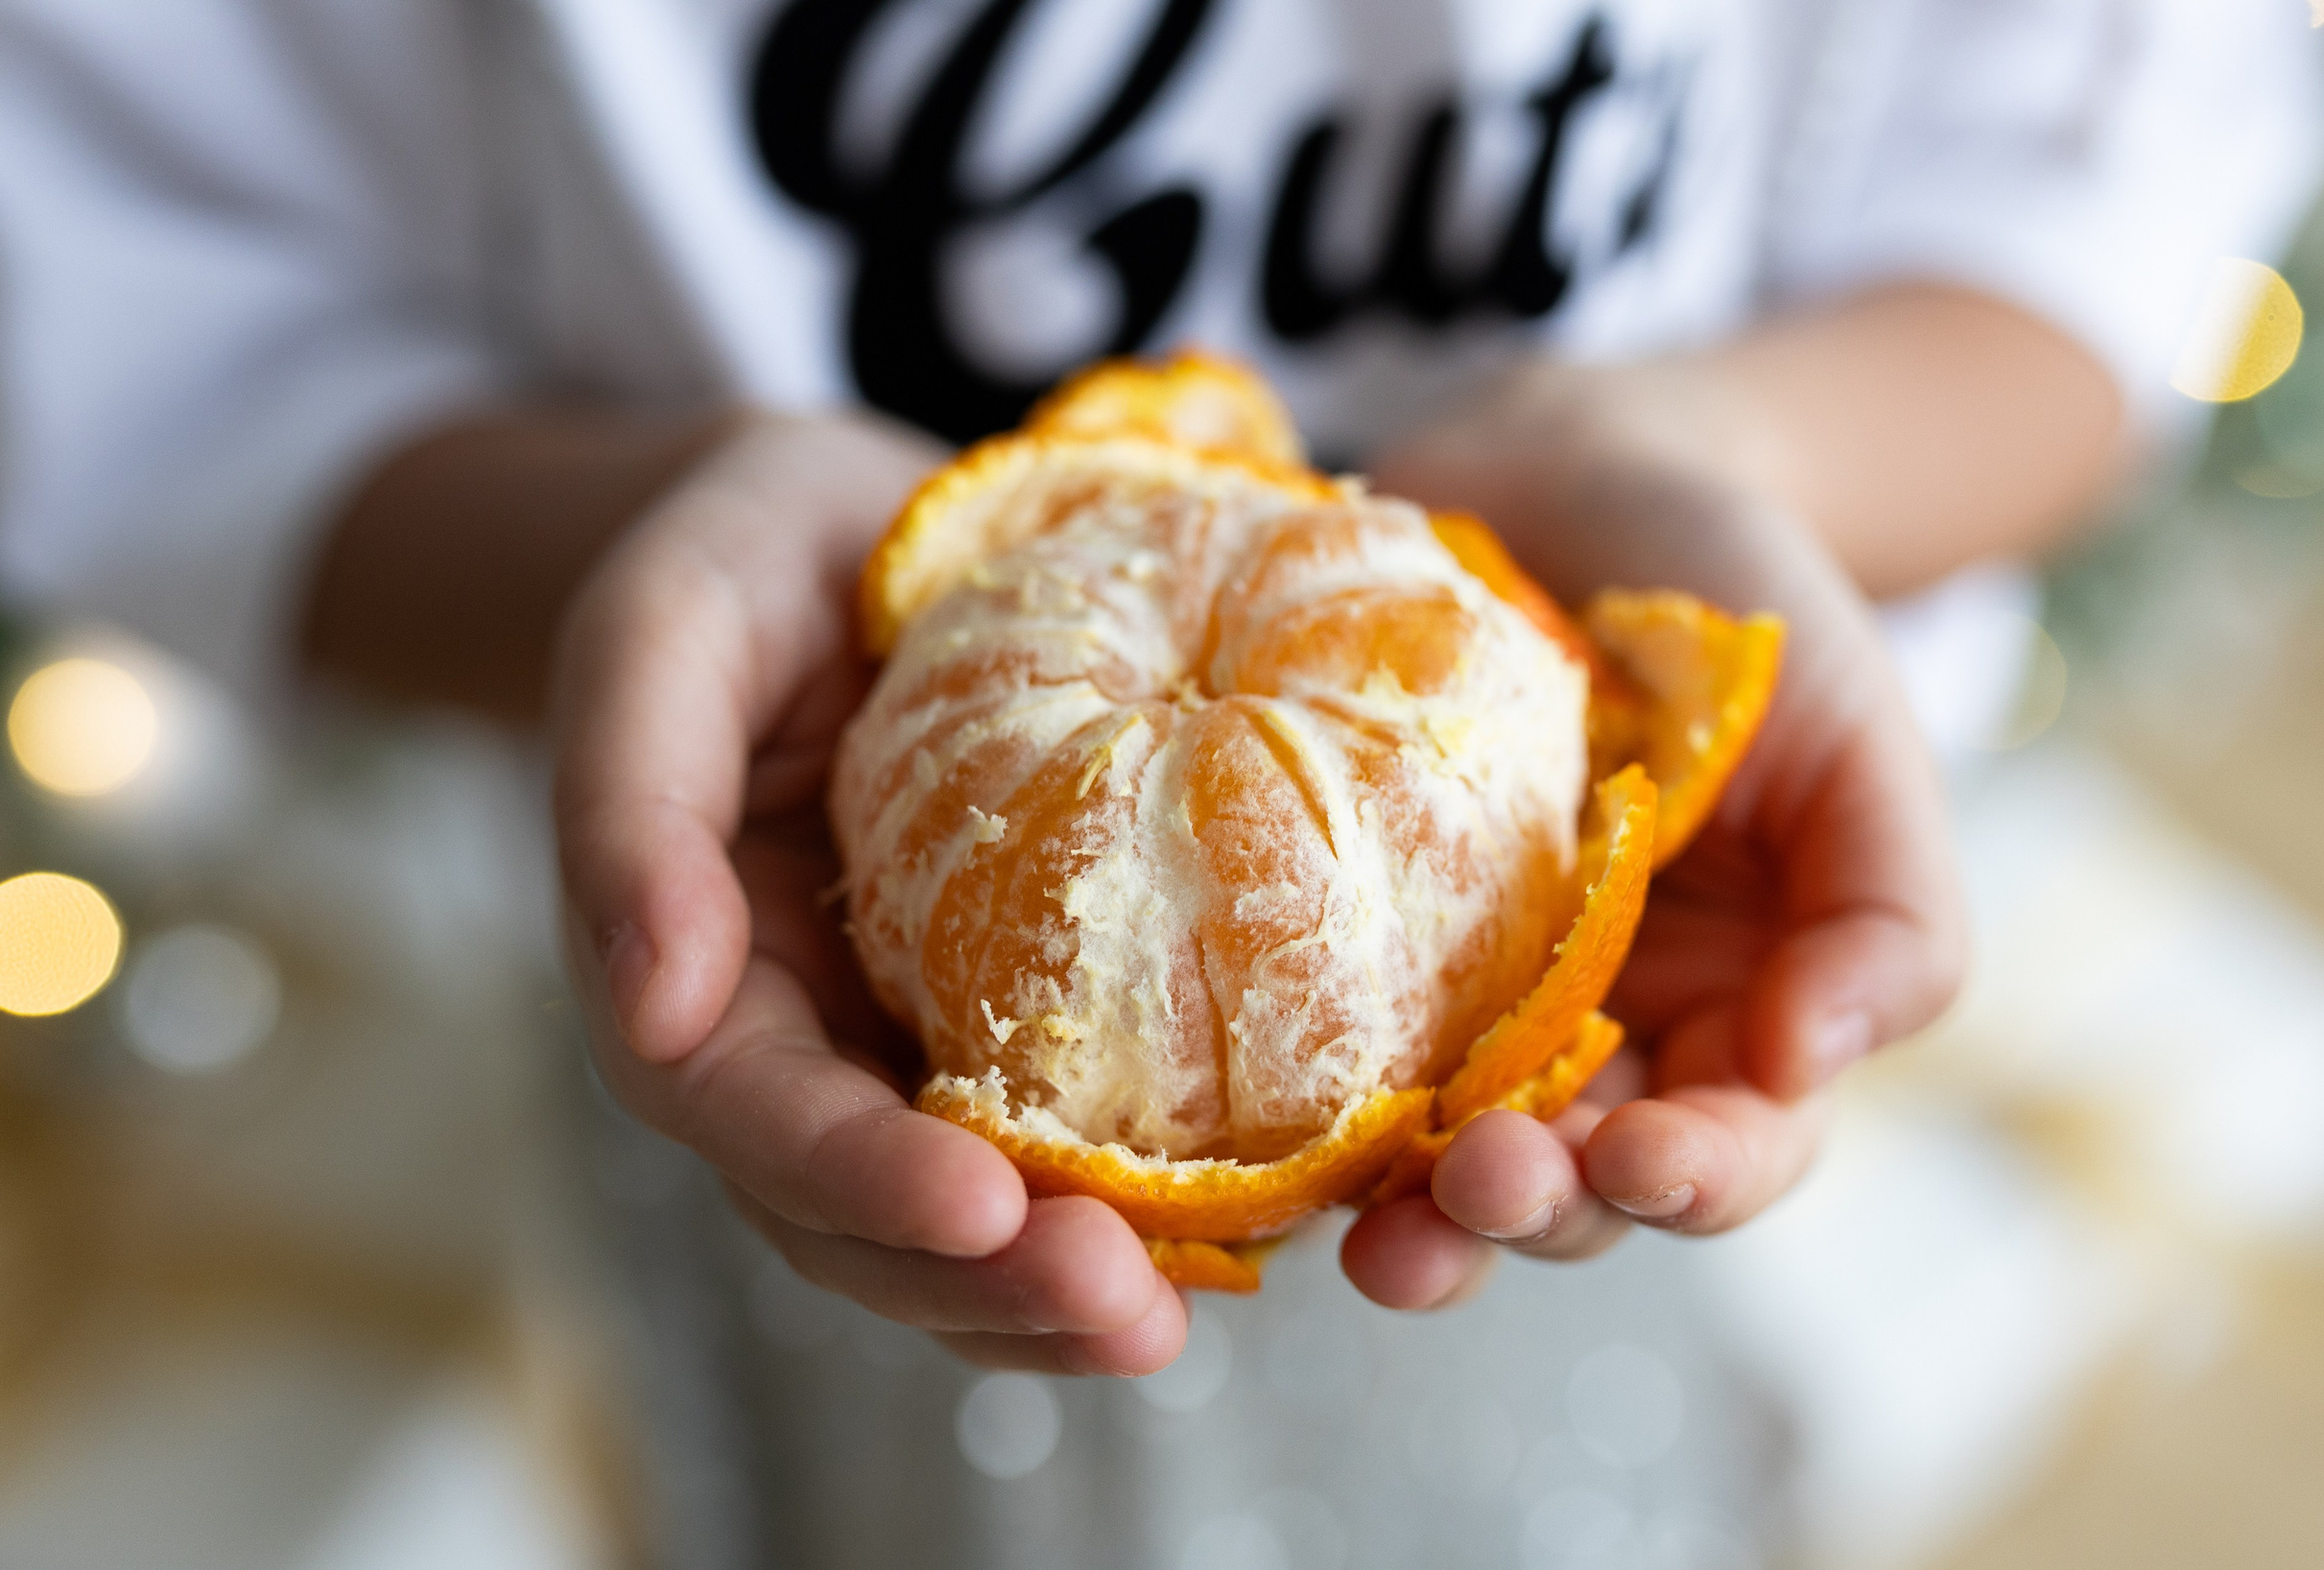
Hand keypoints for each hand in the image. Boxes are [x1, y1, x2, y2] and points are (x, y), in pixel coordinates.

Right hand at [551, 411, 1187, 1373]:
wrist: (841, 533)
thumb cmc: (740, 562)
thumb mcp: (662, 629)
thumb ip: (628, 800)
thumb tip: (654, 1009)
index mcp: (693, 975)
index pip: (756, 1115)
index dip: (859, 1178)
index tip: (987, 1207)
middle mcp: (797, 1044)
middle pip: (862, 1221)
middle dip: (983, 1284)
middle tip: (1129, 1314)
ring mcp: (900, 1048)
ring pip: (958, 1228)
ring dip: (1057, 1296)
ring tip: (1180, 1316)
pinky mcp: (1008, 1023)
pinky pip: (1059, 1151)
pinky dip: (1134, 1213)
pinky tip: (1239, 1234)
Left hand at [1343, 359, 1967, 1306]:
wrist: (1569, 478)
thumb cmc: (1733, 605)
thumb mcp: (1856, 732)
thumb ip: (1890, 909)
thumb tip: (1808, 1062)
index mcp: (1733, 1014)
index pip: (1732, 1147)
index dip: (1697, 1179)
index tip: (1642, 1158)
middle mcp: (1592, 1040)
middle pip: (1575, 1188)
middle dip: (1534, 1210)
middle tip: (1478, 1190)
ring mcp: (1457, 1007)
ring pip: (1440, 1161)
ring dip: (1415, 1213)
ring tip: (1376, 1232)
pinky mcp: (1338, 951)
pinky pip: (1318, 1059)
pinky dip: (1299, 1114)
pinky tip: (1256, 1132)